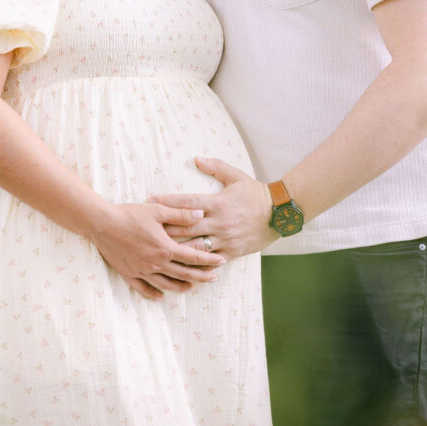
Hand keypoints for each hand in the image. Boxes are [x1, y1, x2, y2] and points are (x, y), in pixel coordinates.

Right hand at [92, 201, 225, 301]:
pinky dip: (153, 293)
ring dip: (180, 287)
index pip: (193, 257)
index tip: (221, 262)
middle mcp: (156, 263)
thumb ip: (181, 214)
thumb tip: (201, 214)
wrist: (102, 224)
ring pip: (165, 284)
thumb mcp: (158, 210)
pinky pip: (143, 288)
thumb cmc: (130, 214)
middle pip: (183, 273)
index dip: (209, 260)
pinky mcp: (128, 273)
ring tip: (191, 288)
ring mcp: (142, 270)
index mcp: (165, 248)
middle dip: (201, 276)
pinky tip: (160, 296)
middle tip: (214, 278)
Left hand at [150, 157, 278, 260]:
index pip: (187, 202)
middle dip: (164, 228)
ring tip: (156, 250)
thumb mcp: (236, 176)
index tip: (149, 201)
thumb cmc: (256, 193)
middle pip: (185, 227)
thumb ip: (215, 166)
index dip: (166, 202)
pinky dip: (195, 264)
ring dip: (175, 248)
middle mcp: (219, 222)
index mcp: (218, 202)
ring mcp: (225, 239)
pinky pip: (210, 260)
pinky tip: (180, 267)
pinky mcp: (232, 252)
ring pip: (195, 246)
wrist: (281, 213)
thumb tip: (196, 158)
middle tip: (145, 229)